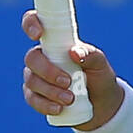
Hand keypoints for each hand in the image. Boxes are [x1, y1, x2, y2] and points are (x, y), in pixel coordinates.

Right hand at [21, 10, 123, 129]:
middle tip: (68, 82)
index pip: (34, 24)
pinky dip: (44, 105)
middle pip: (31, 58)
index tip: (38, 34)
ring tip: (70, 99)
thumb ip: (90, 55)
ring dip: (50, 91)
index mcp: (55, 42)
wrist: (101, 105)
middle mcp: (42, 57)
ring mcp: (36, 77)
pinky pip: (32, 99)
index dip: (30, 24)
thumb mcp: (100, 64)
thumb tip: (74, 53)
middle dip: (47, 71)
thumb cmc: (99, 76)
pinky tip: (58, 109)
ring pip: (31, 80)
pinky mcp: (36, 96)